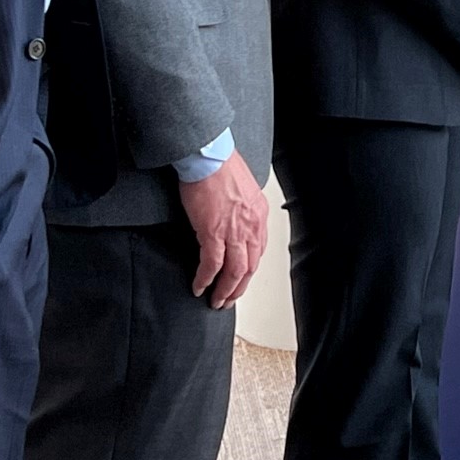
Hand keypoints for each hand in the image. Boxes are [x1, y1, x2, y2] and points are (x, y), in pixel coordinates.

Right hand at [179, 151, 268, 308]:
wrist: (209, 158)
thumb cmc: (221, 168)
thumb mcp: (243, 190)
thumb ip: (244, 208)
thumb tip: (237, 219)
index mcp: (259, 215)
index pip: (258, 251)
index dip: (249, 269)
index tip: (241, 279)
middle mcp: (251, 225)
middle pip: (249, 266)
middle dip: (239, 287)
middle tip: (229, 299)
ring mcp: (233, 231)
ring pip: (234, 271)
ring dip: (225, 290)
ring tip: (216, 301)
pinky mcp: (212, 232)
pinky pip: (212, 264)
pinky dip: (206, 279)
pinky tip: (200, 287)